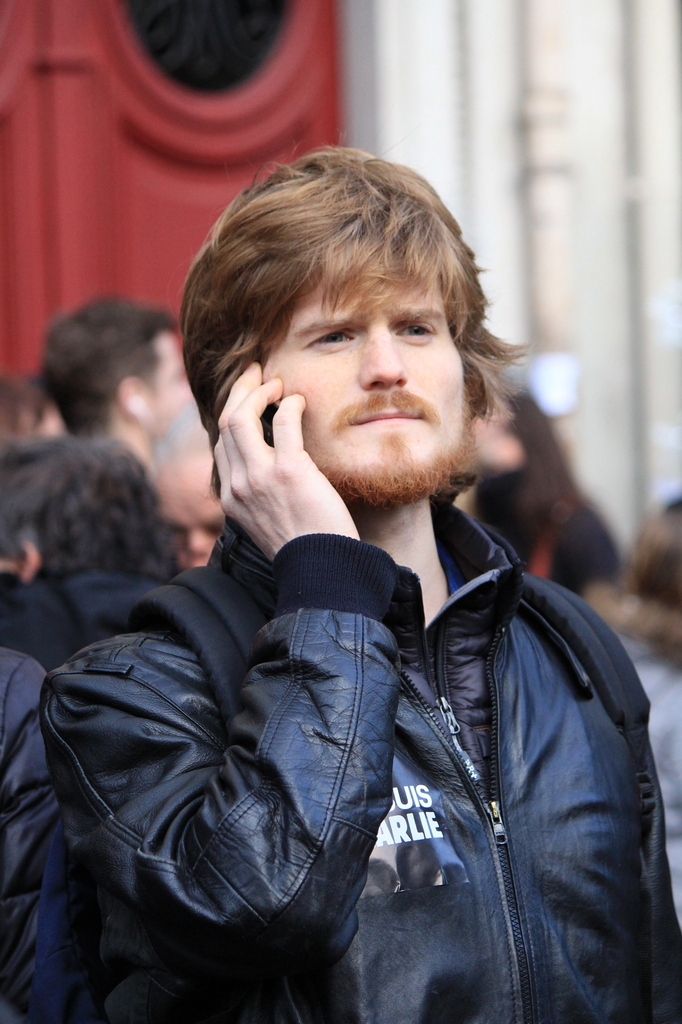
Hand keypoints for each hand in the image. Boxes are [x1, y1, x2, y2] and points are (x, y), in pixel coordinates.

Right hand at [215, 364, 358, 559]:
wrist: (322, 571)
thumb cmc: (306, 549)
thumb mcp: (269, 524)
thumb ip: (261, 498)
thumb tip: (271, 473)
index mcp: (231, 500)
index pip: (221, 445)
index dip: (233, 415)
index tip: (247, 399)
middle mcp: (238, 486)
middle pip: (225, 424)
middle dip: (239, 391)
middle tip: (256, 374)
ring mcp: (259, 478)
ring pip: (240, 417)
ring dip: (258, 391)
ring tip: (276, 383)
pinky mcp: (288, 472)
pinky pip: (282, 422)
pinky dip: (289, 405)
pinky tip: (298, 402)